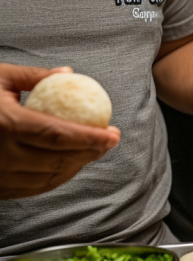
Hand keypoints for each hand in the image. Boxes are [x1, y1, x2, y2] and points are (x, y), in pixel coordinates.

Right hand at [0, 64, 120, 199]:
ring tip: (93, 150)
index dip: (91, 138)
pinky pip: (33, 187)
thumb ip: (34, 77)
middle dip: (92, 153)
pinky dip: (56, 177)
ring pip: (50, 177)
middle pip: (60, 160)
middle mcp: (2, 154)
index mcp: (5, 124)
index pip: (59, 135)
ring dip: (78, 166)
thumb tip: (68, 72)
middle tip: (109, 140)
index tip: (113, 134)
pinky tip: (68, 164)